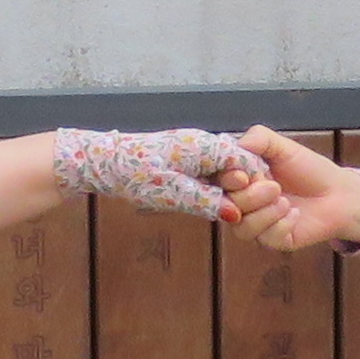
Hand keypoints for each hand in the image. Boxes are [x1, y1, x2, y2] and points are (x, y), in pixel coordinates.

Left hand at [53, 125, 245, 220]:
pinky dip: (214, 186)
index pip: (248, 161)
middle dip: (244, 188)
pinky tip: (209, 202)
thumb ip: (207, 203)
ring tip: (225, 210)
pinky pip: (209, 171)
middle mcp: (204, 143)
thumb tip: (236, 215)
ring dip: (228, 189)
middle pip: (239, 164)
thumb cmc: (136, 174)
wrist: (103, 161)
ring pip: (224, 169)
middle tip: (239, 212)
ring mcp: (194, 149)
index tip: (255, 208)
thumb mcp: (174, 193)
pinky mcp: (184, 158)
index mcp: (206, 146)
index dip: (256, 185)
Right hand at [222, 124, 359, 255]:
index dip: (224, 181)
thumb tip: (233, 147)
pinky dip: (282, 225)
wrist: (339, 193)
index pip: (215, 183)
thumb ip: (257, 139)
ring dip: (265, 213)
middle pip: (226, 207)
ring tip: (286, 202)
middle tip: (275, 186)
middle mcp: (242, 203)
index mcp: (240, 178)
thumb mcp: (282, 146)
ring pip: (242, 228)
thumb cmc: (308, 168)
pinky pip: (266, 239)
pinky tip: (295, 214)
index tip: (242, 176)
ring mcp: (256, 225)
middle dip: (250, 197)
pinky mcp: (273, 241)